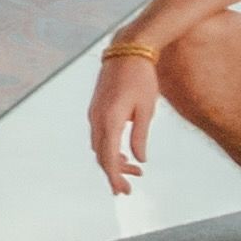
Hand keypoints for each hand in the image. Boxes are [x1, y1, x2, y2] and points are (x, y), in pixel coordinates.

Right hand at [88, 41, 161, 192]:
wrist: (128, 50)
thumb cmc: (141, 77)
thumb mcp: (146, 109)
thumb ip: (140, 136)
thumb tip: (140, 159)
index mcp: (110, 120)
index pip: (108, 157)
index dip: (114, 177)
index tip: (122, 190)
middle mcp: (97, 119)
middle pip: (101, 155)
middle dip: (114, 173)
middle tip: (128, 188)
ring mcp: (94, 113)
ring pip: (99, 146)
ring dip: (113, 160)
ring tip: (134, 169)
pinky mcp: (96, 108)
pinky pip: (99, 135)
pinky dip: (109, 148)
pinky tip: (124, 152)